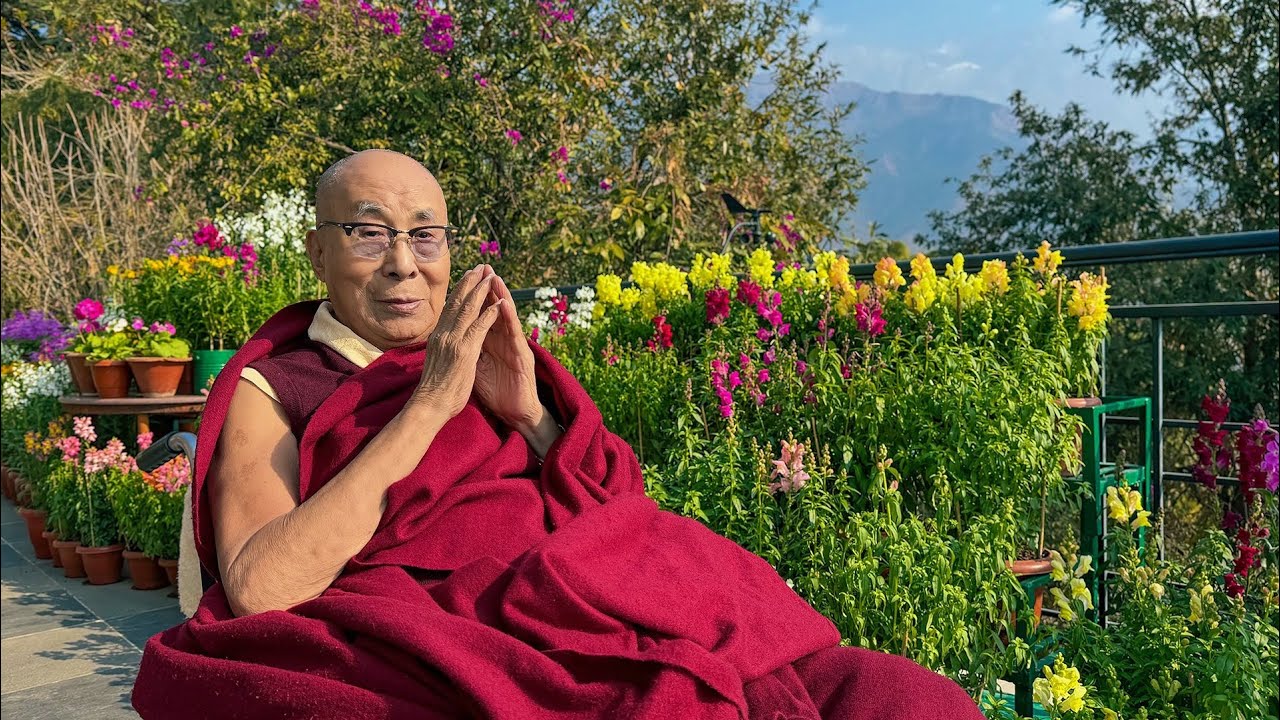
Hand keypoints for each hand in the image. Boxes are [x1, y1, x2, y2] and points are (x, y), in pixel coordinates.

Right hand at [415, 265, 504, 419]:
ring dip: (481, 291)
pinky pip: (480, 327)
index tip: (468, 277)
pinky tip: (499, 304)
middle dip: (470, 282)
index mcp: (437, 336)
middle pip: (458, 302)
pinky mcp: (465, 351)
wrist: (430, 405)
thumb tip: (445, 339)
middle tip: (480, 267)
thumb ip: (443, 346)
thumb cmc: (434, 388)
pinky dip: (490, 314)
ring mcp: (453, 341)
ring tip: (491, 276)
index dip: (460, 290)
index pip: (449, 307)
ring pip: (468, 309)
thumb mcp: (437, 360)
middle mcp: (443, 334)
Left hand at [472, 265, 542, 432]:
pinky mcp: (522, 356)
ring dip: (501, 295)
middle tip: (482, 267)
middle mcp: (503, 340)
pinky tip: (504, 303)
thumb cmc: (497, 391)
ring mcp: (514, 346)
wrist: (515, 412)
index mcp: (490, 342)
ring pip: (506, 317)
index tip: (464, 279)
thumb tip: (452, 338)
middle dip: (487, 288)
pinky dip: (509, 317)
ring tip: (494, 277)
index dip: (473, 297)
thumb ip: (469, 349)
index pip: (480, 315)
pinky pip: (514, 334)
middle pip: (494, 310)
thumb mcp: (476, 367)